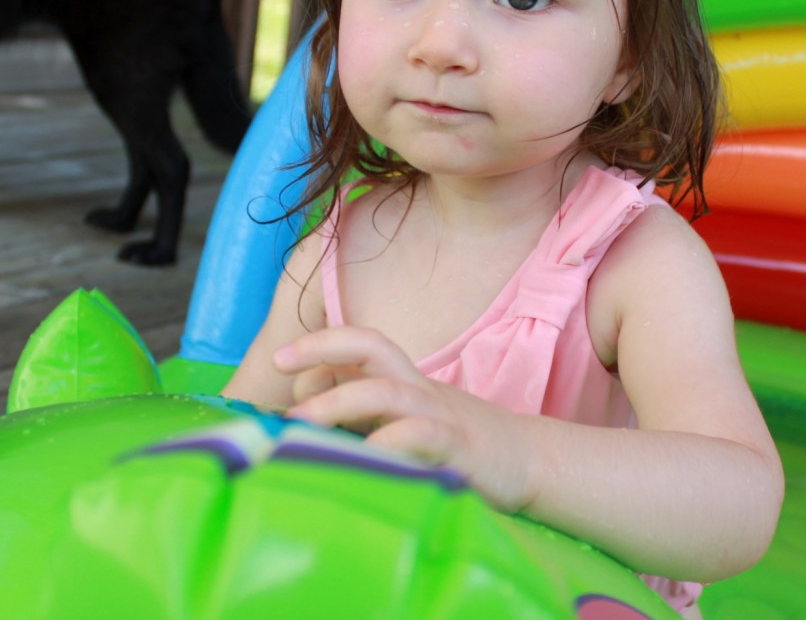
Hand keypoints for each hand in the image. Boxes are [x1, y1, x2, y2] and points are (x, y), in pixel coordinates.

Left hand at [274, 326, 532, 510]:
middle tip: (278, 362)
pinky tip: (361, 457)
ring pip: (383, 390)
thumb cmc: (455, 444)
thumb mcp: (405, 422)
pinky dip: (387, 442)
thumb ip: (363, 417)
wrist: (527, 460)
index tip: (284, 365)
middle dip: (322, 346)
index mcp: (404, 380)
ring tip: (297, 425)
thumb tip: (301, 421)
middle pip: (371, 345)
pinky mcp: (458, 447)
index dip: (320, 348)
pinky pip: (419, 435)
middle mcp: (417, 388)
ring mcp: (438, 414)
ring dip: (335, 402)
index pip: (360, 345)